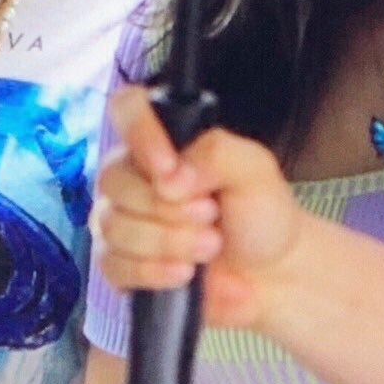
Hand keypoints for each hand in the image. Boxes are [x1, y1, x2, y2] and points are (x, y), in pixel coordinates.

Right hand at [90, 85, 303, 331]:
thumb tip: (171, 176)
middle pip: (113, 180)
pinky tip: (184, 272)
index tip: (170, 171)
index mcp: (163, 141)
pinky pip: (113, 265)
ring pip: (114, 227)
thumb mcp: (255, 171)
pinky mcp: (121, 264)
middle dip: (168, 208)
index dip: (139, 134)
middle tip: (211, 215)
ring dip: (169, 242)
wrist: (269, 275)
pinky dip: (153, 271)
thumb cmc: (260, 215)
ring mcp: (123, 220)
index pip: (126, 108)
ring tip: (209, 245)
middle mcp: (134, 176)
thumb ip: (217, 153)